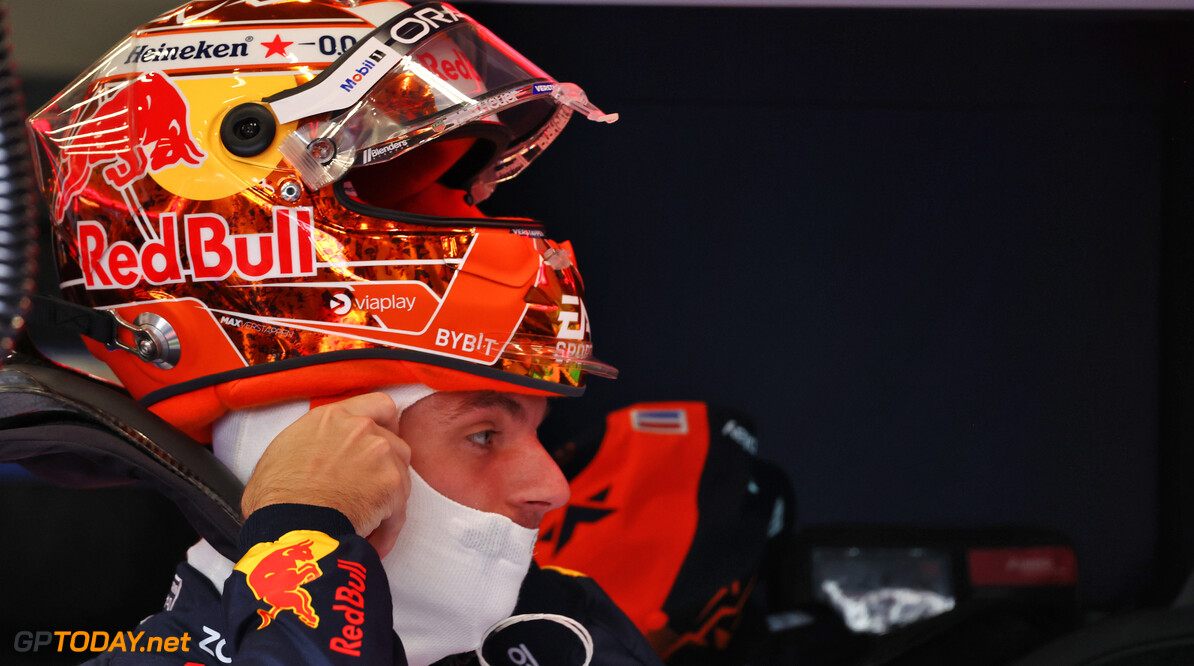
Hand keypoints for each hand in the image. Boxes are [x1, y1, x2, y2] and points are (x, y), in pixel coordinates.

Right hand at [240, 392, 411, 556]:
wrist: (288, 525)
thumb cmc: (274, 497)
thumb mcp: (283, 450)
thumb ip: (312, 442)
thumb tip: (312, 456)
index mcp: (332, 417)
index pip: (377, 406)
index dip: (384, 425)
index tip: (379, 442)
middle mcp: (360, 428)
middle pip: (394, 441)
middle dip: (387, 466)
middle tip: (372, 487)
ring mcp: (380, 454)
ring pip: (402, 474)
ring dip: (390, 496)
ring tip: (370, 522)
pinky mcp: (392, 485)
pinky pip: (399, 510)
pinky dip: (389, 528)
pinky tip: (374, 544)